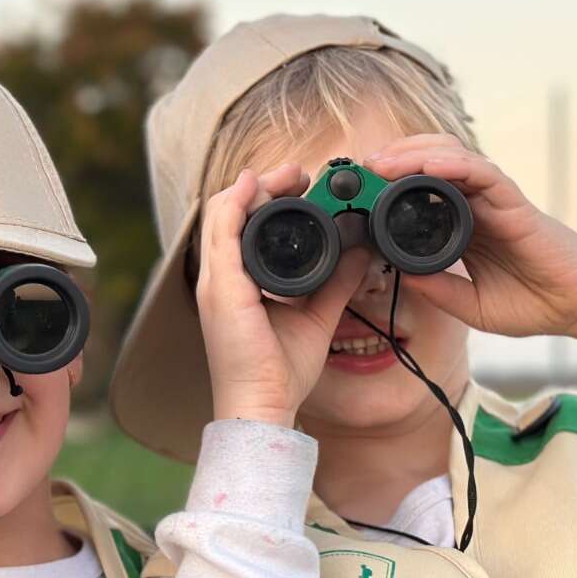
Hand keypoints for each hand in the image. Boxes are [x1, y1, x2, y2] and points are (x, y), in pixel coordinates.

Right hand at [197, 166, 370, 425]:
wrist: (263, 404)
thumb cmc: (279, 371)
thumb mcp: (317, 315)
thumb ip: (336, 282)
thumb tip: (360, 252)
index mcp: (236, 284)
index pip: (240, 227)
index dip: (265, 200)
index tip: (301, 188)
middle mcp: (220, 278)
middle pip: (229, 212)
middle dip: (261, 185)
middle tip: (297, 173)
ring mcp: (216, 281)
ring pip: (222, 212)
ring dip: (252, 186)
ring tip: (287, 174)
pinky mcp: (221, 287)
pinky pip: (222, 231)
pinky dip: (236, 202)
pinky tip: (254, 185)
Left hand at [364, 134, 576, 340]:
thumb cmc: (535, 305)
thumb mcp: (473, 307)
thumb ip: (439, 290)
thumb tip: (399, 275)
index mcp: (465, 225)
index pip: (422, 191)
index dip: (389, 184)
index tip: (358, 191)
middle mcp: (478, 205)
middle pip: (431, 163)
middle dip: (394, 159)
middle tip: (361, 167)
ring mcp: (496, 200)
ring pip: (451, 157)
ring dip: (414, 153)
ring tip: (382, 161)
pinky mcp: (515, 202)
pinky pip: (481, 172)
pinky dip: (453, 163)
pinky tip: (427, 165)